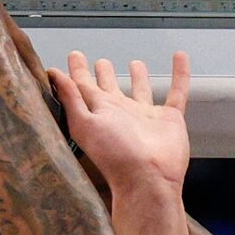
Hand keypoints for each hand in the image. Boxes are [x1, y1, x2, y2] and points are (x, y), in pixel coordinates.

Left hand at [49, 51, 192, 198]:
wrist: (148, 178)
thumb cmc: (114, 155)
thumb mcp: (84, 123)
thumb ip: (71, 98)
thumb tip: (54, 74)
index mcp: (100, 113)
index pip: (85, 87)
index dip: (78, 71)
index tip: (74, 56)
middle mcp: (121, 114)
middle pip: (112, 88)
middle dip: (105, 75)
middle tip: (101, 62)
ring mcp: (146, 117)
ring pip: (141, 90)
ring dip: (139, 76)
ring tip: (135, 63)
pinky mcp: (169, 119)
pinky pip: (177, 92)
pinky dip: (180, 74)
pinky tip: (180, 58)